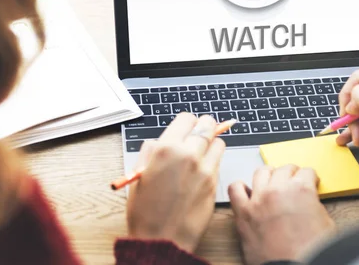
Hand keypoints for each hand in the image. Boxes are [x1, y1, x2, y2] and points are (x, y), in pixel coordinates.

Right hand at [126, 113, 224, 252]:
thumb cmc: (145, 211)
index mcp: (166, 149)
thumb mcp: (138, 175)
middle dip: (203, 127)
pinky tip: (201, 171)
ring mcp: (205, 169)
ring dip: (211, 144)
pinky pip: (219, 162)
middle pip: (207, 125)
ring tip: (201, 154)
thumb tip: (159, 142)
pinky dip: (213, 161)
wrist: (162, 240)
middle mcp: (188, 154)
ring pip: (219, 142)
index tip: (185, 128)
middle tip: (198, 134)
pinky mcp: (215, 183)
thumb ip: (150, 152)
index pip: (187, 118)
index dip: (186, 123)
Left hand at [228, 165, 334, 264]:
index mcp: (301, 189)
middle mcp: (278, 189)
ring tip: (272, 183)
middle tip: (293, 182)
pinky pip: (235, 189)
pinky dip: (240, 188)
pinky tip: (248, 192)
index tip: (309, 182)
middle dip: (291, 174)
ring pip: (261, 172)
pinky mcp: (243, 213)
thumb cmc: (310, 251)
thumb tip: (309, 200)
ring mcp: (258, 199)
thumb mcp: (326, 222)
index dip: (310, 178)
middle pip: (284, 169)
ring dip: (269, 175)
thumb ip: (314, 204)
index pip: (306, 172)